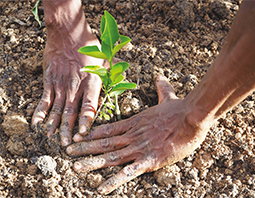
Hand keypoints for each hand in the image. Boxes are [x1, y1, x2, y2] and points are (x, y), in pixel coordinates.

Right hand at [31, 11, 103, 145]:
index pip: (89, 107)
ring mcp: (61, 85)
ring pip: (56, 109)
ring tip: (51, 139)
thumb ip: (113, 73)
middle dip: (67, 130)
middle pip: (71, 113)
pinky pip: (44, 99)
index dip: (86, 122)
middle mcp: (75, 87)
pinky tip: (37, 123)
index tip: (83, 135)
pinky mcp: (49, 80)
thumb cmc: (90, 46)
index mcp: (91, 83)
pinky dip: (40, 112)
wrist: (68, 32)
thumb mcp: (107, 59)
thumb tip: (123, 81)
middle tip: (66, 145)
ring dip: (53, 125)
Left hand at [66, 75, 207, 193]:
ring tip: (75, 167)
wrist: (192, 116)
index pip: (108, 128)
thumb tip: (160, 76)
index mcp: (135, 123)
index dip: (92, 133)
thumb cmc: (180, 109)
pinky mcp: (149, 160)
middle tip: (66, 150)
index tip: (78, 136)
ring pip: (110, 156)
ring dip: (92, 162)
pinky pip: (128, 172)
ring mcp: (139, 148)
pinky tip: (101, 188)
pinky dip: (114, 181)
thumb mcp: (168, 97)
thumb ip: (161, 88)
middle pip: (104, 142)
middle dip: (84, 147)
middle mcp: (133, 136)